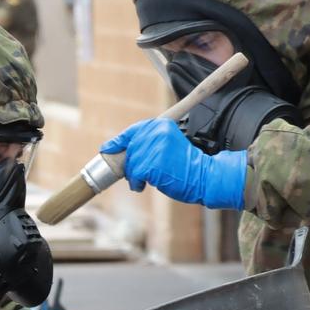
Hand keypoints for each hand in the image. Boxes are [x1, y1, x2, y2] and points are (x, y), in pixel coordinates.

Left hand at [99, 118, 248, 210]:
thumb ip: (150, 143)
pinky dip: (137, 183)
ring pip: (130, 164)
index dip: (118, 141)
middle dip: (130, 165)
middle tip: (136, 176)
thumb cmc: (187, 166)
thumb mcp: (169, 146)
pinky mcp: (150, 164)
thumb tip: (124, 151)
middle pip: (130, 150)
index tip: (106, 148)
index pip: (134, 131)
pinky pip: (134, 175)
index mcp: (161, 124)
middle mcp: (156, 132)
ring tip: (145, 181)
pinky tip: (145, 185)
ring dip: (134, 176)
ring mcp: (153, 147)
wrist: (203, 176)